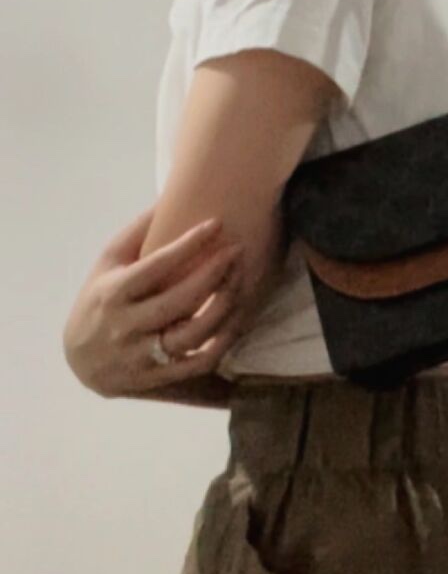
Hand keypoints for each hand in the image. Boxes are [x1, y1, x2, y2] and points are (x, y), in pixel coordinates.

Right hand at [62, 206, 247, 398]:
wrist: (79, 361)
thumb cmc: (100, 300)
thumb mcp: (107, 263)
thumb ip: (136, 233)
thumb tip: (167, 197)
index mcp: (114, 292)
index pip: (155, 265)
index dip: (188, 244)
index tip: (216, 224)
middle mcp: (127, 324)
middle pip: (180, 300)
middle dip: (213, 274)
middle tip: (237, 251)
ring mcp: (143, 353)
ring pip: (192, 333)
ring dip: (223, 308)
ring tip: (242, 283)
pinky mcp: (159, 376)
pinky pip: (198, 362)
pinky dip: (222, 343)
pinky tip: (238, 320)